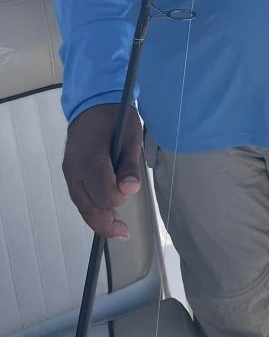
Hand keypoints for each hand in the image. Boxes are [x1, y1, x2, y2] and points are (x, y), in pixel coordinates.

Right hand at [62, 104, 142, 239]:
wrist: (91, 104)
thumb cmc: (115, 118)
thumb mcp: (131, 134)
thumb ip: (130, 164)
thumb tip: (130, 190)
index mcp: (91, 158)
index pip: (104, 194)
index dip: (119, 198)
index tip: (131, 189)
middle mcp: (75, 169)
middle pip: (89, 207)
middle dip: (107, 220)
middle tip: (125, 232)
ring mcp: (69, 173)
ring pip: (82, 207)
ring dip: (99, 219)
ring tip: (117, 228)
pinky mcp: (68, 174)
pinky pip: (79, 199)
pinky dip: (91, 209)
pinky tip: (105, 214)